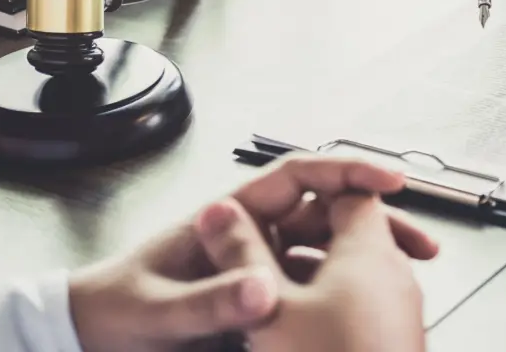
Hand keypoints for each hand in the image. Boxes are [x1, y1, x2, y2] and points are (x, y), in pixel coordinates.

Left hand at [68, 155, 437, 351]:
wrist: (88, 339)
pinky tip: (365, 304)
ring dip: (367, 259)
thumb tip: (261, 289)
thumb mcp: (155, 311)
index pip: (300, 176)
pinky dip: (344, 291)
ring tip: (407, 274)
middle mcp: (249, 235)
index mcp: (228, 218)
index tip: (389, 180)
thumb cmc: (110, 310)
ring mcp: (256, 266)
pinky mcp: (258, 299)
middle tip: (417, 242)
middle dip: (376, 222)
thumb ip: (206, 302)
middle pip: (327, 215)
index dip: (349, 171)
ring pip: (326, 252)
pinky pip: (311, 287)